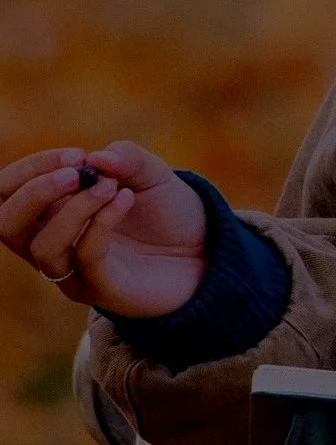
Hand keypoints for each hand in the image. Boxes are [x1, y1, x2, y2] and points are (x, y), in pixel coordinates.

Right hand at [0, 144, 207, 321]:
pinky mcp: (102, 291)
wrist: (206, 252)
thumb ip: (125, 158)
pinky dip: (101, 223)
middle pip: (6, 225)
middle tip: (76, 172)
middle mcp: (52, 244)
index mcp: (49, 213)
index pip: (7, 193)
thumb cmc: (167, 213)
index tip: (76, 154)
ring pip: (42, 248)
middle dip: (34, 192)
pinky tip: (126, 199)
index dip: (31, 169)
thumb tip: (97, 157)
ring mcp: (74, 272)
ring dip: (74, 209)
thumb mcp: (150, 173)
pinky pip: (85, 258)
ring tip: (112, 187)